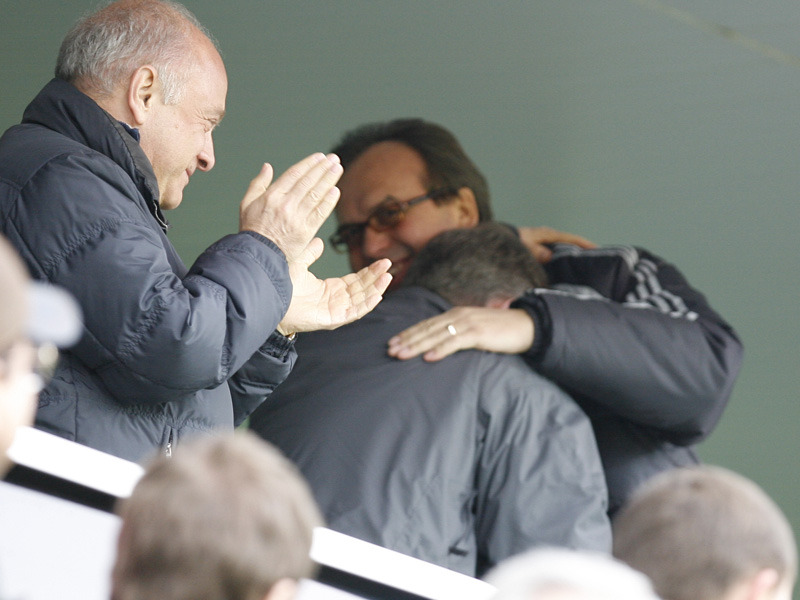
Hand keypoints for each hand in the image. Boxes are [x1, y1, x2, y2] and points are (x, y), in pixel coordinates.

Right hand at [240, 153, 342, 261]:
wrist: (257, 255)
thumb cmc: (251, 230)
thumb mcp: (247, 203)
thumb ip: (258, 184)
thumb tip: (267, 167)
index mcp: (271, 196)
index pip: (294, 174)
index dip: (309, 164)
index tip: (319, 157)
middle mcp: (285, 205)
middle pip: (308, 182)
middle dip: (322, 168)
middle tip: (333, 159)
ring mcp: (296, 218)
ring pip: (316, 195)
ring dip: (328, 180)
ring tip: (337, 169)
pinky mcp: (305, 232)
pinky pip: (320, 214)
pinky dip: (328, 202)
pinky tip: (336, 191)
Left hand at [279, 238, 391, 332]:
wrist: (269, 299)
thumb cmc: (280, 286)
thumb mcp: (299, 264)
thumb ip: (310, 254)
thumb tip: (318, 241)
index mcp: (329, 290)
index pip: (356, 280)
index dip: (370, 271)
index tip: (383, 261)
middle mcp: (335, 301)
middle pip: (362, 289)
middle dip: (376, 277)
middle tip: (388, 265)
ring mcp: (334, 311)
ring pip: (361, 300)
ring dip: (376, 289)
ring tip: (387, 277)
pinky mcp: (331, 320)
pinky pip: (354, 312)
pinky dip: (367, 304)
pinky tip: (377, 295)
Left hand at [387, 307, 533, 361]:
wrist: (527, 326)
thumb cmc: (500, 331)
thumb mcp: (475, 329)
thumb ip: (458, 333)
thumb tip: (440, 345)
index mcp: (456, 314)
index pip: (427, 324)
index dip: (409, 333)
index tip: (393, 342)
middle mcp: (458, 315)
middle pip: (427, 328)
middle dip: (407, 340)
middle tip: (390, 350)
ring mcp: (468, 323)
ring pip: (436, 335)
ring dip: (417, 345)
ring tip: (401, 354)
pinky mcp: (478, 333)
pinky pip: (455, 342)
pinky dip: (440, 349)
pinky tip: (428, 357)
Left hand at [517, 226, 596, 262]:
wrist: (502, 238)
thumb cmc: (515, 242)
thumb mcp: (526, 247)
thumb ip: (537, 252)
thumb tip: (550, 256)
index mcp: (549, 234)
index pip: (571, 238)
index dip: (584, 244)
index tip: (597, 249)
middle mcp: (550, 235)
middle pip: (571, 241)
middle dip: (583, 249)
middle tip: (596, 258)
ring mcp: (546, 240)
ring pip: (564, 246)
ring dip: (573, 253)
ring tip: (584, 263)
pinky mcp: (541, 245)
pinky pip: (557, 250)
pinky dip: (563, 256)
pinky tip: (566, 265)